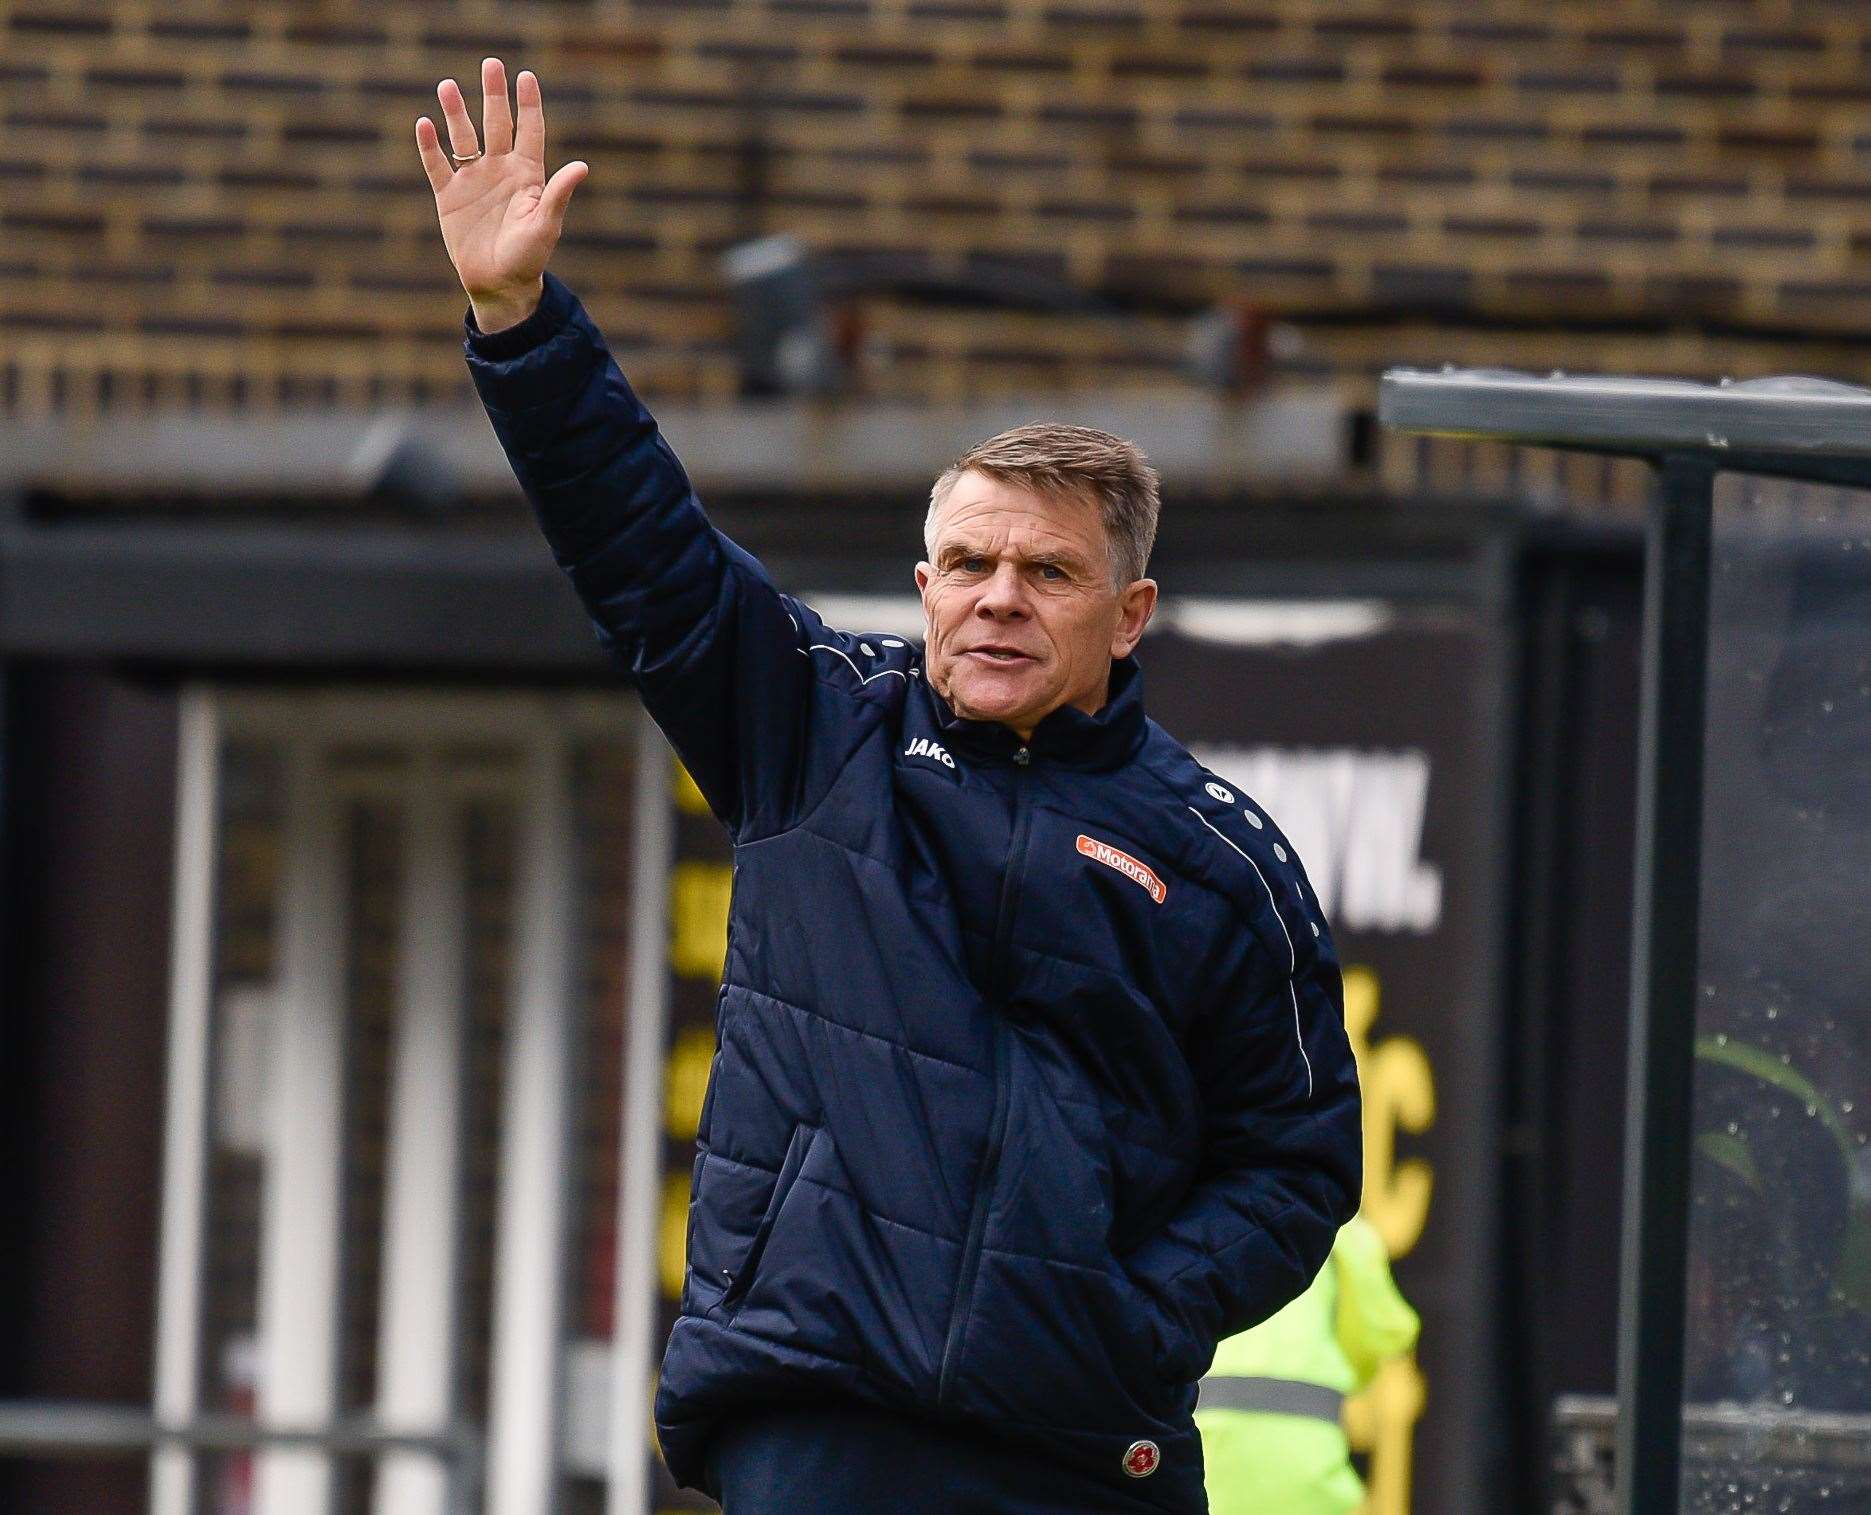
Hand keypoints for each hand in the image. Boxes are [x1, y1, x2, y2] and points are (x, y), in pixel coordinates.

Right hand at [417, 58, 587, 332]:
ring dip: (456, 113)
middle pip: (496, 124)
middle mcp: (500, 170)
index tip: (526, 76)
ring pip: (464, 137)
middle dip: (494, 95)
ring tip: (447, 85)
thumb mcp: (545, 224)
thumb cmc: (528, 257)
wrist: (499, 284)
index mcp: (527, 175)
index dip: (528, 105)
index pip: (529, 131)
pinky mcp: (449, 196)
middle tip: (491, 64)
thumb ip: (558, 193)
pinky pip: (437, 165)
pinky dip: (430, 146)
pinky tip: (424, 124)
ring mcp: (473, 180)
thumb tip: (582, 166)